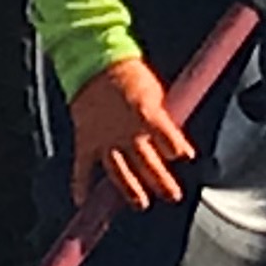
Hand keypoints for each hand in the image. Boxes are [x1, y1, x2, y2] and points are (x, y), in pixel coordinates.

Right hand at [66, 55, 193, 213]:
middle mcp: (126, 131)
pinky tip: (82, 201)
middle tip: (173, 195)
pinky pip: (82, 166)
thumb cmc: (129, 75)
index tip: (185, 158)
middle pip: (147, 162)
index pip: (168, 139)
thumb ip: (165, 120)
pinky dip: (81, 184)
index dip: (177, 149)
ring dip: (130, 190)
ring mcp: (105, 138)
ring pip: (119, 171)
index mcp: (147, 114)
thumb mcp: (157, 94)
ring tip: (141, 203)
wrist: (95, 62)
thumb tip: (177, 142)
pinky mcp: (86, 140)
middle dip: (161, 181)